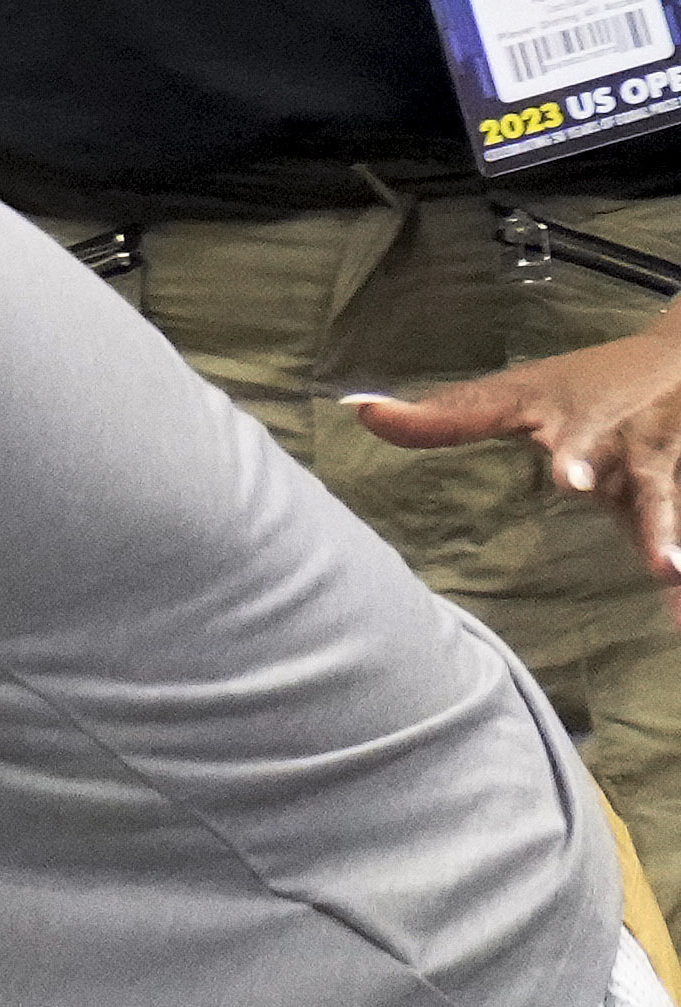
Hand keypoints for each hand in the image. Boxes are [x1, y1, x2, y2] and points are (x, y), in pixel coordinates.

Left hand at [354, 313, 680, 593]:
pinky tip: (679, 620)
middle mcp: (632, 450)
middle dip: (644, 509)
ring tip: (672, 571)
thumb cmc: (584, 387)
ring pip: (672, 506)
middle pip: (645, 482)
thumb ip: (442, 415)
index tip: (573, 480)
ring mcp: (666, 472)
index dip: (575, 460)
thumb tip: (357, 410)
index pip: (576, 443)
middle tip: (643, 540)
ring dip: (672, 537)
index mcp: (584, 428)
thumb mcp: (515, 394)